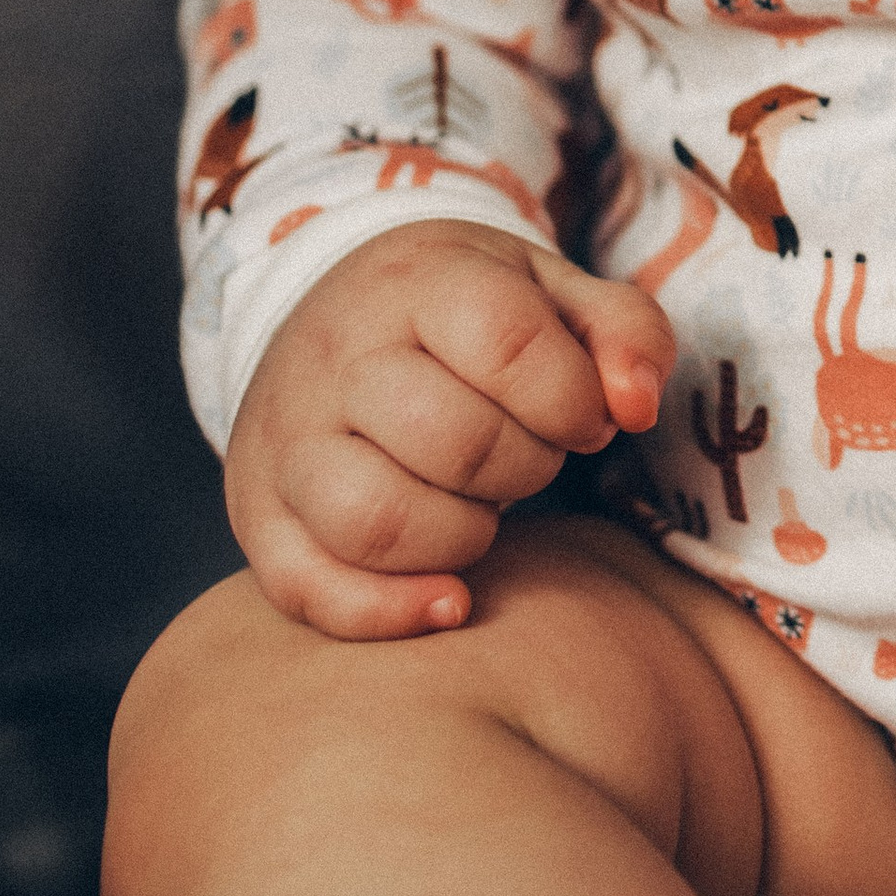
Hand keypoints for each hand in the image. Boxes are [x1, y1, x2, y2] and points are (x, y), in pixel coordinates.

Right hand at [225, 220, 671, 639]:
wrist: (335, 306)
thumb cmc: (468, 314)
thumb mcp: (553, 290)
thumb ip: (624, 333)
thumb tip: (636, 407)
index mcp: (418, 283)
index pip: (510, 345)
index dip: (573, 398)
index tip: (584, 414)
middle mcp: (337, 356)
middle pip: (454, 441)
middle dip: (526, 465)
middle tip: (529, 454)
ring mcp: (286, 438)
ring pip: (376, 521)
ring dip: (462, 536)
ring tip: (480, 508)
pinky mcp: (258, 512)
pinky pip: (308, 589)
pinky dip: (385, 613)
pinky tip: (450, 599)